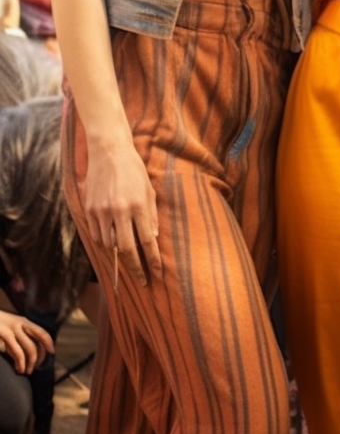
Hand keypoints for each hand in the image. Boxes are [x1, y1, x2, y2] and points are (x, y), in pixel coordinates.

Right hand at [0, 310, 54, 373]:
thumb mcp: (10, 328)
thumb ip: (20, 335)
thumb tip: (32, 351)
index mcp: (24, 322)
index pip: (42, 332)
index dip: (49, 342)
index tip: (52, 352)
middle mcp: (20, 324)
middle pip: (38, 340)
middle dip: (40, 356)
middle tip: (36, 367)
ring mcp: (12, 330)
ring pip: (30, 347)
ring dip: (31, 362)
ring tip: (28, 371)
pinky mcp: (4, 335)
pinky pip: (17, 351)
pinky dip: (21, 362)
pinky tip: (20, 369)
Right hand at [82, 138, 161, 285]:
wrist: (109, 151)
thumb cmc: (134, 170)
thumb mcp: (149, 190)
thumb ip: (150, 215)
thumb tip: (151, 239)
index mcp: (138, 206)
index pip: (147, 242)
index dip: (153, 261)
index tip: (157, 274)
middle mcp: (119, 211)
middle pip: (128, 250)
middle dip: (136, 268)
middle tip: (143, 281)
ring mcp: (101, 212)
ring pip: (109, 245)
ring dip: (119, 255)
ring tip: (129, 259)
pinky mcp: (88, 210)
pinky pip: (96, 235)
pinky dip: (105, 242)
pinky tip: (113, 243)